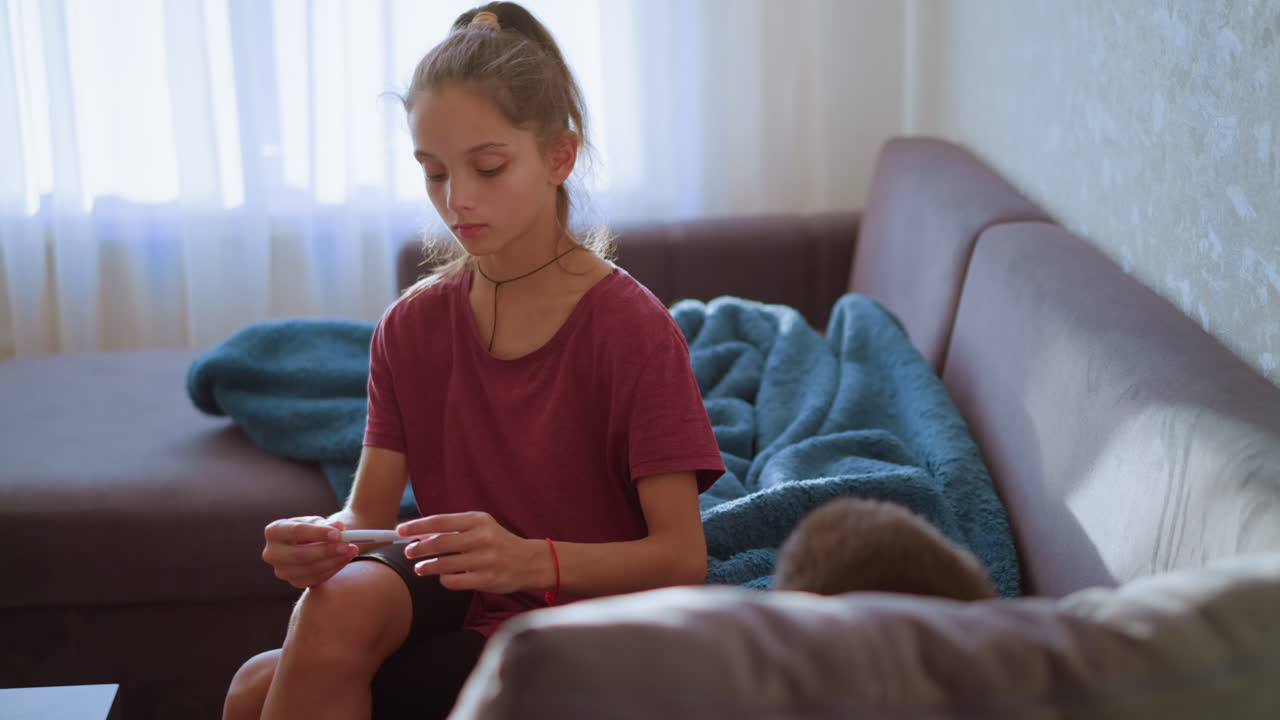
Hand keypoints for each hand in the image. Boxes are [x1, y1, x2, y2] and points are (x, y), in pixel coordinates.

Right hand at [262, 516, 358, 587]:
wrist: (310, 543)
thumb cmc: (312, 529)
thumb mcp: (318, 522)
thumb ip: (328, 524)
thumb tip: (339, 527)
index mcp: (274, 531)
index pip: (296, 532)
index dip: (318, 533)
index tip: (338, 533)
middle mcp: (272, 553)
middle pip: (300, 555)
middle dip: (326, 550)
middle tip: (347, 545)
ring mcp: (282, 571)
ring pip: (309, 569)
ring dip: (334, 560)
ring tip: (352, 550)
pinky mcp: (294, 582)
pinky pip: (315, 579)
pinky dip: (333, 569)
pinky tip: (345, 559)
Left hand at [397, 512, 545, 593]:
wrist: (529, 561)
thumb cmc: (498, 542)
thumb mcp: (481, 527)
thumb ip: (455, 529)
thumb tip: (420, 533)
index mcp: (478, 520)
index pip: (440, 521)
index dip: (417, 526)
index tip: (400, 530)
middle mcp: (482, 538)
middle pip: (439, 543)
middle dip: (419, 548)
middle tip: (409, 552)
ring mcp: (485, 560)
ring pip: (444, 564)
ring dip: (427, 567)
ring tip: (420, 568)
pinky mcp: (486, 579)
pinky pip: (454, 581)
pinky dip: (444, 579)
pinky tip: (444, 577)